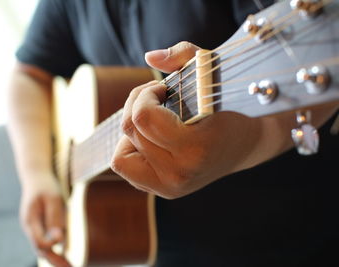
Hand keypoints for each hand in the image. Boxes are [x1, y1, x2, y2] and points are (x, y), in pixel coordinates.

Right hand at [20, 172, 70, 266]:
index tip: (65, 244)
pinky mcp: (40, 226)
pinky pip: (46, 241)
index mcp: (30, 221)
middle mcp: (30, 227)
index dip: (52, 246)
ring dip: (56, 258)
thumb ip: (55, 218)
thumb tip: (58, 240)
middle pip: (40, 250)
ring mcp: (33, 228)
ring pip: (43, 248)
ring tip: (70, 265)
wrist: (36, 176)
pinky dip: (55, 249)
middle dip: (55, 261)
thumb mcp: (53, 198)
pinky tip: (66, 255)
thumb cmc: (46, 186)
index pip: (39, 242)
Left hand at [111, 41, 292, 198]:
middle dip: (138, 104)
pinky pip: (123, 165)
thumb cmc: (227, 107)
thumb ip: (183, 54)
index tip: (162, 88)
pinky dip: (130, 148)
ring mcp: (169, 187)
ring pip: (121, 152)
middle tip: (158, 98)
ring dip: (133, 130)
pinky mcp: (162, 191)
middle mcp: (180, 174)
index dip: (146, 94)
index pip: (143, 117)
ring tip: (155, 121)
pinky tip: (151, 138)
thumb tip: (149, 56)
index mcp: (195, 149)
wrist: (245, 146)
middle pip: (130, 130)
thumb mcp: (212, 72)